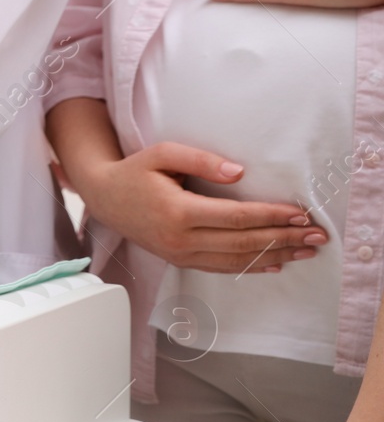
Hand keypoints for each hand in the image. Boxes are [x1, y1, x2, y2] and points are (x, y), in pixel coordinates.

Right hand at [80, 142, 320, 272]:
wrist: (104, 198)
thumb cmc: (134, 172)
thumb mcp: (163, 153)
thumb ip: (201, 160)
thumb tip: (239, 172)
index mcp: (177, 211)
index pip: (236, 217)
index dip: (271, 216)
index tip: (300, 213)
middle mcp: (179, 239)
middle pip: (243, 243)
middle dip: (284, 239)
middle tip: (317, 236)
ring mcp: (179, 254)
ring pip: (236, 260)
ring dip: (275, 256)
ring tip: (305, 251)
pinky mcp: (180, 260)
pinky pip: (222, 267)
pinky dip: (252, 267)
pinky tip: (275, 263)